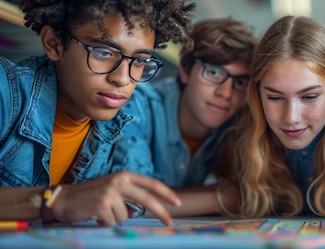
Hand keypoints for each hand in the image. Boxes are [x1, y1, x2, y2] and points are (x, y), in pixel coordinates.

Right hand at [52, 171, 179, 225]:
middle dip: (160, 212)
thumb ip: (130, 196)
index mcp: (124, 176)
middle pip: (147, 199)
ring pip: (126, 216)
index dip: (166, 194)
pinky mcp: (101, 206)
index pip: (151, 184)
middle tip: (170, 223)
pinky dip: (104, 223)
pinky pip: (112, 223)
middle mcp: (119, 182)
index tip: (178, 203)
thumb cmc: (90, 196)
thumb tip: (145, 210)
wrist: (63, 199)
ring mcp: (110, 193)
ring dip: (115, 219)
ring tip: (101, 212)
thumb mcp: (113, 189)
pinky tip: (94, 216)